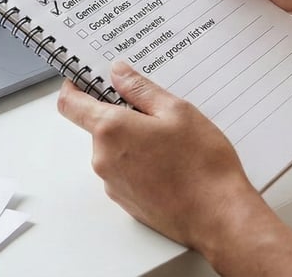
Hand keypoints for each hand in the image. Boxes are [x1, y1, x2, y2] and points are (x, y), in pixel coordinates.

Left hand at [57, 63, 291, 275]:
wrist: (221, 219)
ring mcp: (112, 183)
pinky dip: (136, 162)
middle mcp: (103, 158)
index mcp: (110, 130)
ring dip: (129, 140)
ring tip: (166, 141)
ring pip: (111, 149)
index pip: (69, 103)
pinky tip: (167, 163)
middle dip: (117, 114)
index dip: (73, 87)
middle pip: (95, 125)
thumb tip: (117, 72)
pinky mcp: (125, 201)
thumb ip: (140, 88)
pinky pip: (122, 171)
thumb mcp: (176, 111)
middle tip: (151, 112)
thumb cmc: (203, 165)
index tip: (82, 78)